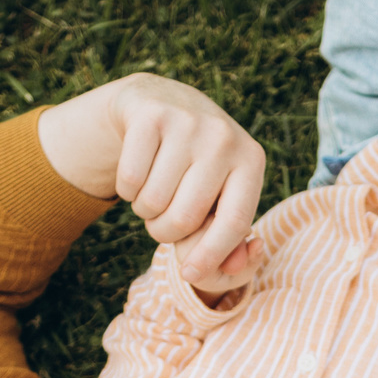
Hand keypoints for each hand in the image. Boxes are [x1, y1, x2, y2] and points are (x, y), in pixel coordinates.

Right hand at [37, 72, 264, 285]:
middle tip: (164, 220)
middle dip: (165, 232)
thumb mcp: (222, 196)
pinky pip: (128, 180)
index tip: (189, 275)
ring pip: (152, 202)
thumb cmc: (198, 167)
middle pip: (185, 218)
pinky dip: (126, 190)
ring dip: (144, 211)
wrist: (164, 102)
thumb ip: (230, 241)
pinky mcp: (150, 114)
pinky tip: (138, 172)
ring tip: (153, 193)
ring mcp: (187, 121)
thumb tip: (235, 268)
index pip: (234, 223)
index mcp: (251, 161)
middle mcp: (224, 137)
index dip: (210, 256)